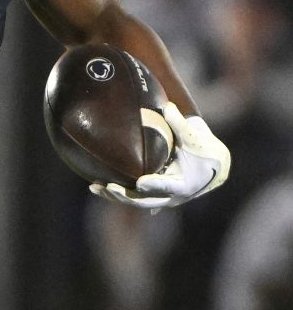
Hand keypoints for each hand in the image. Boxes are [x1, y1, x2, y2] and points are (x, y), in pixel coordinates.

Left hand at [89, 101, 230, 209]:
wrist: (214, 166)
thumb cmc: (204, 149)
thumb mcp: (195, 137)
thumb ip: (180, 124)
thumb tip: (168, 107)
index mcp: (185, 184)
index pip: (168, 186)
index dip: (155, 185)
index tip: (140, 183)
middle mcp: (173, 196)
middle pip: (148, 201)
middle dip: (127, 196)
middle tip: (108, 187)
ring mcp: (164, 199)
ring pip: (138, 203)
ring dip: (116, 197)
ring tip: (94, 187)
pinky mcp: (156, 197)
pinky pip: (135, 199)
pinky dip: (119, 194)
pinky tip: (98, 189)